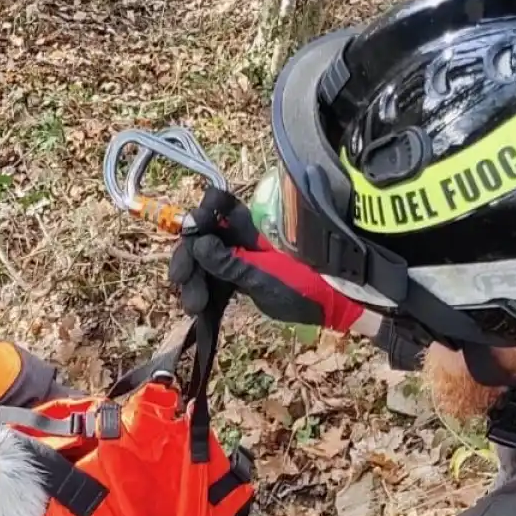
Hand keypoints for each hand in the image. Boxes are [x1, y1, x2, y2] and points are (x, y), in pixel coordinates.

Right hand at [169, 188, 365, 331]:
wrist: (334, 305)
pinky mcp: (240, 280)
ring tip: (194, 306)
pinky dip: (206, 294)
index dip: (199, 216)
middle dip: (188, 259)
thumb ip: (229, 263)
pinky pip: (215, 282)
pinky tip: (200, 311)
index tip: (191, 237)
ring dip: (194, 282)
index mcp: (250, 224)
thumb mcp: (263, 278)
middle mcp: (241, 236)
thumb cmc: (306, 286)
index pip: (216, 204)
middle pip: (202, 237)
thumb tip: (198, 242)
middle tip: (181, 283)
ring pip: (204, 262)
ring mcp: (240, 257)